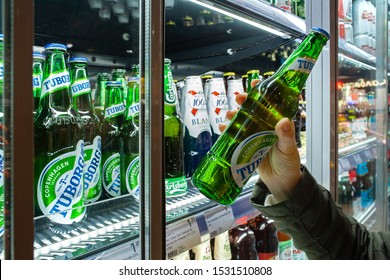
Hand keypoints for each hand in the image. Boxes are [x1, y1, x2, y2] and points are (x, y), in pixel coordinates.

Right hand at [220, 80, 301, 201]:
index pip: (270, 103)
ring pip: (243, 121)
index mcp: (277, 123)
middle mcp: (266, 126)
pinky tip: (222, 128)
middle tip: (238, 98)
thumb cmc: (289, 164)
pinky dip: (229, 131)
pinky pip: (237, 136)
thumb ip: (286, 135)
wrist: (281, 183)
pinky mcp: (247, 146)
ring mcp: (255, 136)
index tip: (255, 82)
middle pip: (254, 109)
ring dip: (235, 116)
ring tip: (228, 115)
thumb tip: (283, 121)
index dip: (263, 91)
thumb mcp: (288, 149)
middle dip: (245, 102)